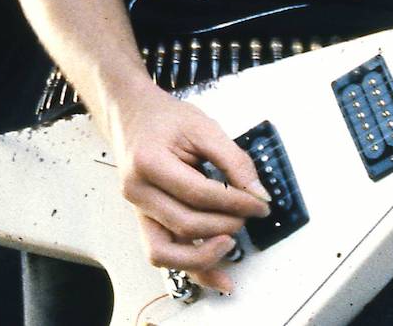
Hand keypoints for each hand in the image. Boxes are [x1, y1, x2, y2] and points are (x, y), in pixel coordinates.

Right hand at [101, 80, 269, 294]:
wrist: (131, 115)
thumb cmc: (165, 119)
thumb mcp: (203, 127)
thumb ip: (234, 160)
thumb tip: (259, 196)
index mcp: (148, 162)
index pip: (198, 194)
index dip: (235, 203)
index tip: (261, 204)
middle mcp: (137, 192)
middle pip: (186, 225)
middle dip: (226, 224)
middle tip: (250, 212)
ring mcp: (137, 210)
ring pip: (168, 253)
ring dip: (205, 256)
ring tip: (232, 244)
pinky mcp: (145, 221)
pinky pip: (165, 255)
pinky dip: (193, 269)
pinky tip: (220, 278)